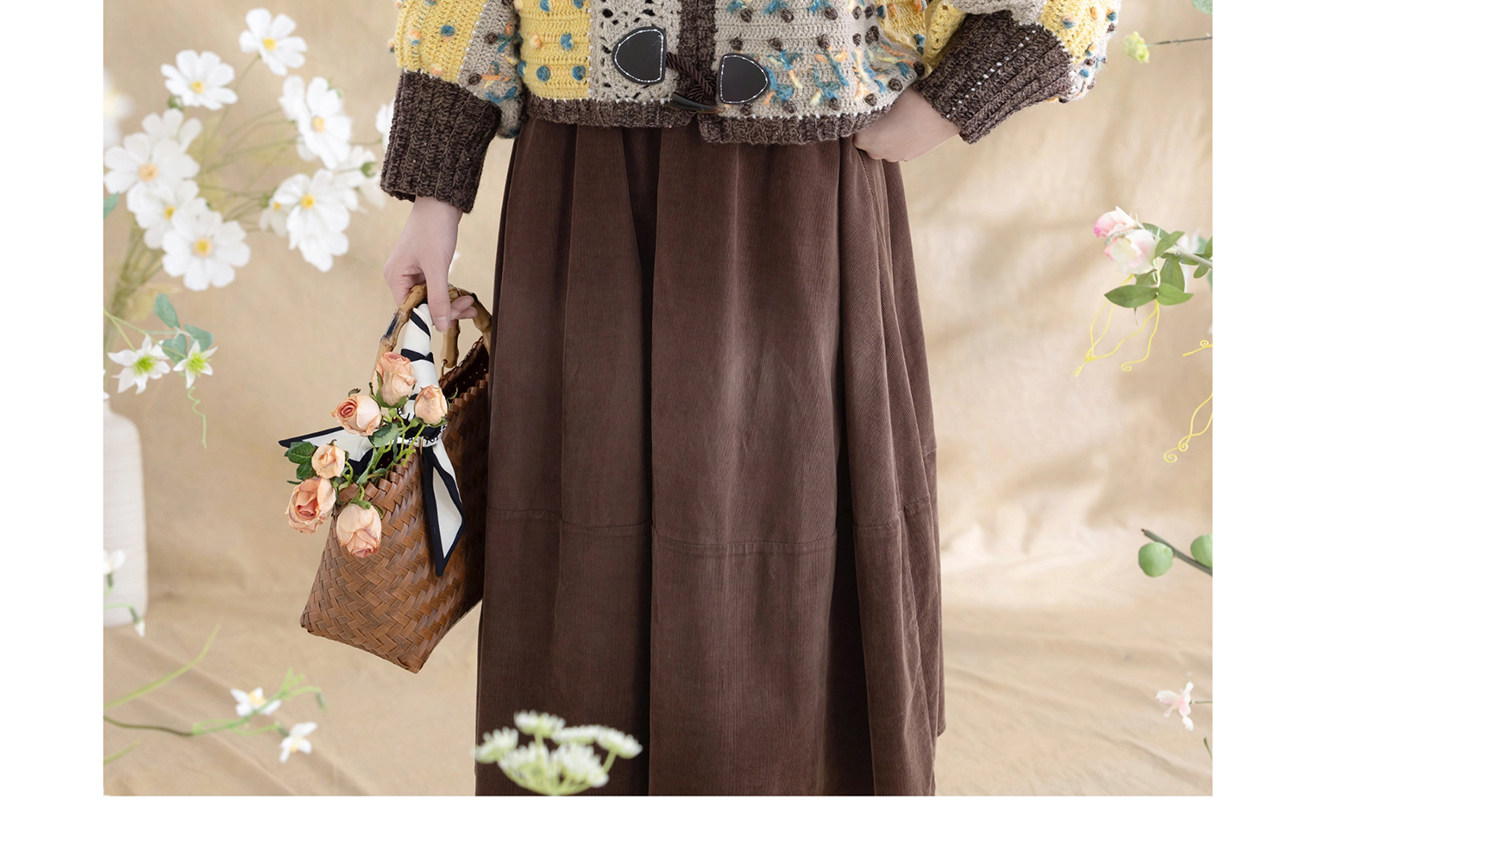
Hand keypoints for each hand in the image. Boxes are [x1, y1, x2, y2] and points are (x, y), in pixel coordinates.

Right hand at [382, 196, 476, 330]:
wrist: (441, 202)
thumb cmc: (434, 230)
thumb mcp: (437, 267)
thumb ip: (438, 298)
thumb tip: (440, 326)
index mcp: (396, 277)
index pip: (410, 309)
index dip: (429, 318)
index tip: (450, 322)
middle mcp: (400, 277)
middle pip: (422, 305)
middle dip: (445, 309)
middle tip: (468, 309)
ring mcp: (413, 272)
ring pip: (432, 298)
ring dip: (451, 303)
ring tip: (470, 304)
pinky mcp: (425, 268)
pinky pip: (437, 288)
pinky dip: (450, 293)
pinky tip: (465, 297)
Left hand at [852, 89, 960, 161]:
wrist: (942, 110)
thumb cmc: (909, 99)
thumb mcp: (884, 97)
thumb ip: (869, 106)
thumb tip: (862, 103)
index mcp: (863, 138)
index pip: (852, 129)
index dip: (860, 117)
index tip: (867, 107)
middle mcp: (875, 152)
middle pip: (867, 140)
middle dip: (872, 128)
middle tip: (883, 111)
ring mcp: (892, 157)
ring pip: (883, 144)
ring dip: (886, 135)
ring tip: (898, 117)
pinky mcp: (908, 157)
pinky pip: (897, 147)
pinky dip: (899, 139)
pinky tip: (908, 125)